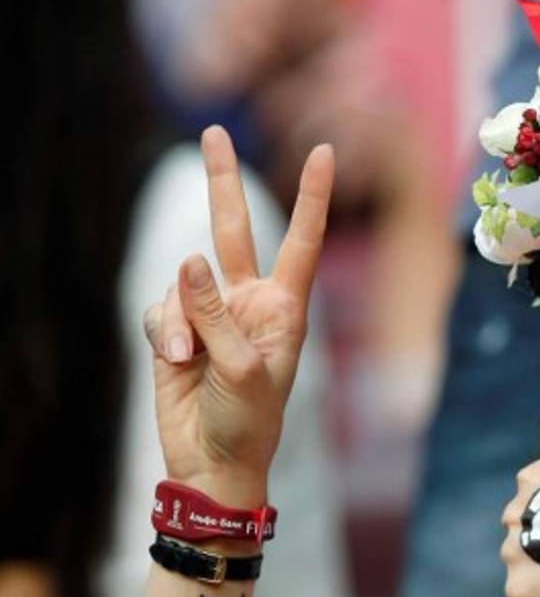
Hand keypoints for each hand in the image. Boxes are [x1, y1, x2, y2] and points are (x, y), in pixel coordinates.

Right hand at [141, 126, 332, 507]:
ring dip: (180, 321)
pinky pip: (158, 310)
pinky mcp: (175, 330)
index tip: (324, 150)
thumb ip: (216, 314)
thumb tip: (187, 260)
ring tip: (189, 361)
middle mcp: (249, 301)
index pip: (302, 240)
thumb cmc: (249, 422)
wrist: (212, 465)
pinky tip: (173, 363)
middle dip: (221, 181)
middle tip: (212, 131)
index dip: (312, 196)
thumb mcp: (242, 369)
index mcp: (285, 306)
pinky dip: (161, 335)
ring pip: (181, 283)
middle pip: (234, 229)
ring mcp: (210, 313)